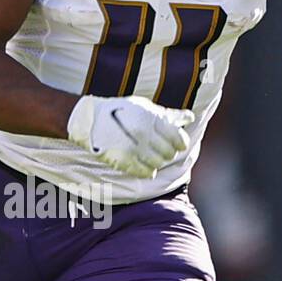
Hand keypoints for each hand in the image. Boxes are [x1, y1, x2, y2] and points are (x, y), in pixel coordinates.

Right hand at [67, 94, 192, 178]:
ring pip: (158, 164)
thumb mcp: (145, 107)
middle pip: (169, 153)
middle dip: (168, 153)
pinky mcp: (124, 160)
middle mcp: (145, 134)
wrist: (91, 120)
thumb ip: (168, 114)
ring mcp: (134, 148)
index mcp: (152, 119)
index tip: (177, 144)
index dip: (180, 143)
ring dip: (158, 162)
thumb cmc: (122, 111)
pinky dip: (148, 172)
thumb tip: (190, 118)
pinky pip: (145, 172)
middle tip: (162, 150)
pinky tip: (146, 168)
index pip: (178, 138)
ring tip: (151, 156)